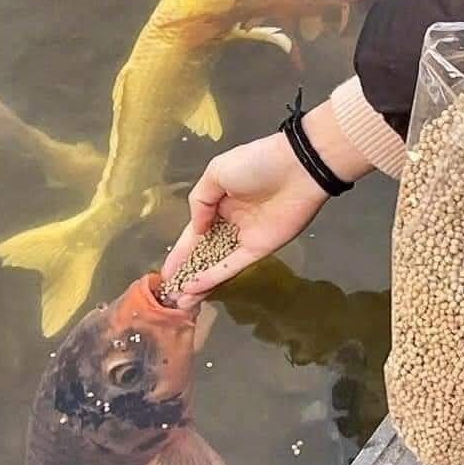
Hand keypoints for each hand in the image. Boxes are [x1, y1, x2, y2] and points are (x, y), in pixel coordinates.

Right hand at [162, 100, 373, 307]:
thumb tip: (197, 229)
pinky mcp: (260, 250)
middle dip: (187, 273)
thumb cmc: (256, 163)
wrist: (297, 168)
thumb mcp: (216, 172)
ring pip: (216, 264)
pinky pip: (232, 266)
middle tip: (169, 293)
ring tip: (179, 300)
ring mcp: (245, 239)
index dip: (180, 252)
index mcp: (219, 203)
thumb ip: (200, 202)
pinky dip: (214, 277)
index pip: (195, 233)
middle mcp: (230, 224)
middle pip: (204, 254)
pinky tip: (196, 288)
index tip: (166, 271)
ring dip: (198, 282)